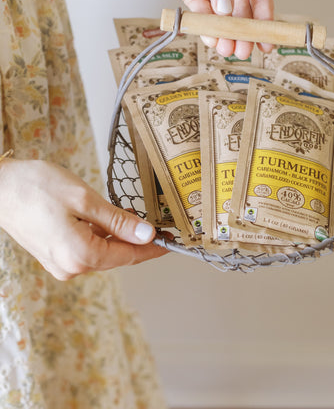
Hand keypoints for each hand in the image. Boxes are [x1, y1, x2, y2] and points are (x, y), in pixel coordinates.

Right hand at [0, 158, 166, 280]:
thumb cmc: (36, 187)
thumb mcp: (84, 199)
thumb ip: (118, 221)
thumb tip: (147, 234)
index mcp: (81, 255)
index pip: (130, 255)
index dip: (154, 248)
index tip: (174, 242)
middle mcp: (71, 267)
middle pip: (117, 256)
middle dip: (140, 244)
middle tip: (163, 229)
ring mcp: (61, 265)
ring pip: (103, 253)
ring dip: (121, 240)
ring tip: (141, 224)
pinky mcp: (54, 257)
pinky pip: (87, 250)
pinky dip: (102, 238)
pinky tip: (110, 223)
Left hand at [126, 0, 273, 59]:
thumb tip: (227, 9)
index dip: (265, 20)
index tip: (266, 40)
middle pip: (245, 14)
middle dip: (244, 33)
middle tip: (243, 51)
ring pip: (225, 20)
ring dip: (226, 35)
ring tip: (227, 50)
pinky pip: (204, 17)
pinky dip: (207, 29)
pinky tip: (211, 39)